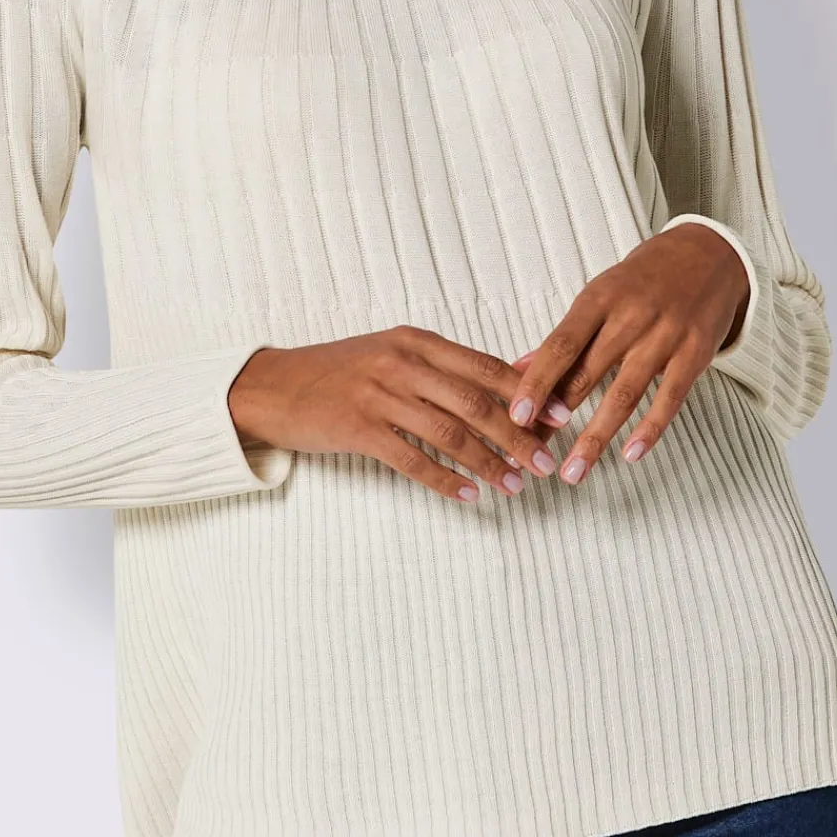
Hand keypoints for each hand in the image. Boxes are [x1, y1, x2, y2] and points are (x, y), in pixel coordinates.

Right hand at [227, 327, 572, 504]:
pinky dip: (445, 479)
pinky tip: (469, 496)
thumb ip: (439, 368)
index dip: (528, 392)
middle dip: (519, 434)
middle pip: (476, 401)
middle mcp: (402, 361)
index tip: (562, 415)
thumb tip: (500, 387)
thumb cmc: (339, 372)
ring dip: (489, 462)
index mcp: (417, 340)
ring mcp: (379, 393)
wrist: (274, 386)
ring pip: (450, 432)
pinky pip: (412, 458)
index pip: (485, 366)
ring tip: (517, 485)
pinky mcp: (359, 427)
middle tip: (547, 461)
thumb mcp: (390, 354)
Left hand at [506, 225, 750, 484]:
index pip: (560, 345)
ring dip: (595, 437)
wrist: (707, 254)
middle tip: (530, 454)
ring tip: (572, 472)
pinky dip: (650, 429)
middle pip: (587, 374)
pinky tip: (630, 454)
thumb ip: (564, 337)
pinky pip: (670, 398)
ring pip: (624, 393)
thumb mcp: (600, 295)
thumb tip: (516, 369)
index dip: (536, 381)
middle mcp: (631, 316)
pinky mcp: (695, 353)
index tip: (515, 416)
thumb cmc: (642, 280)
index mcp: (599, 298)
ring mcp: (666, 335)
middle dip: (556, 419)